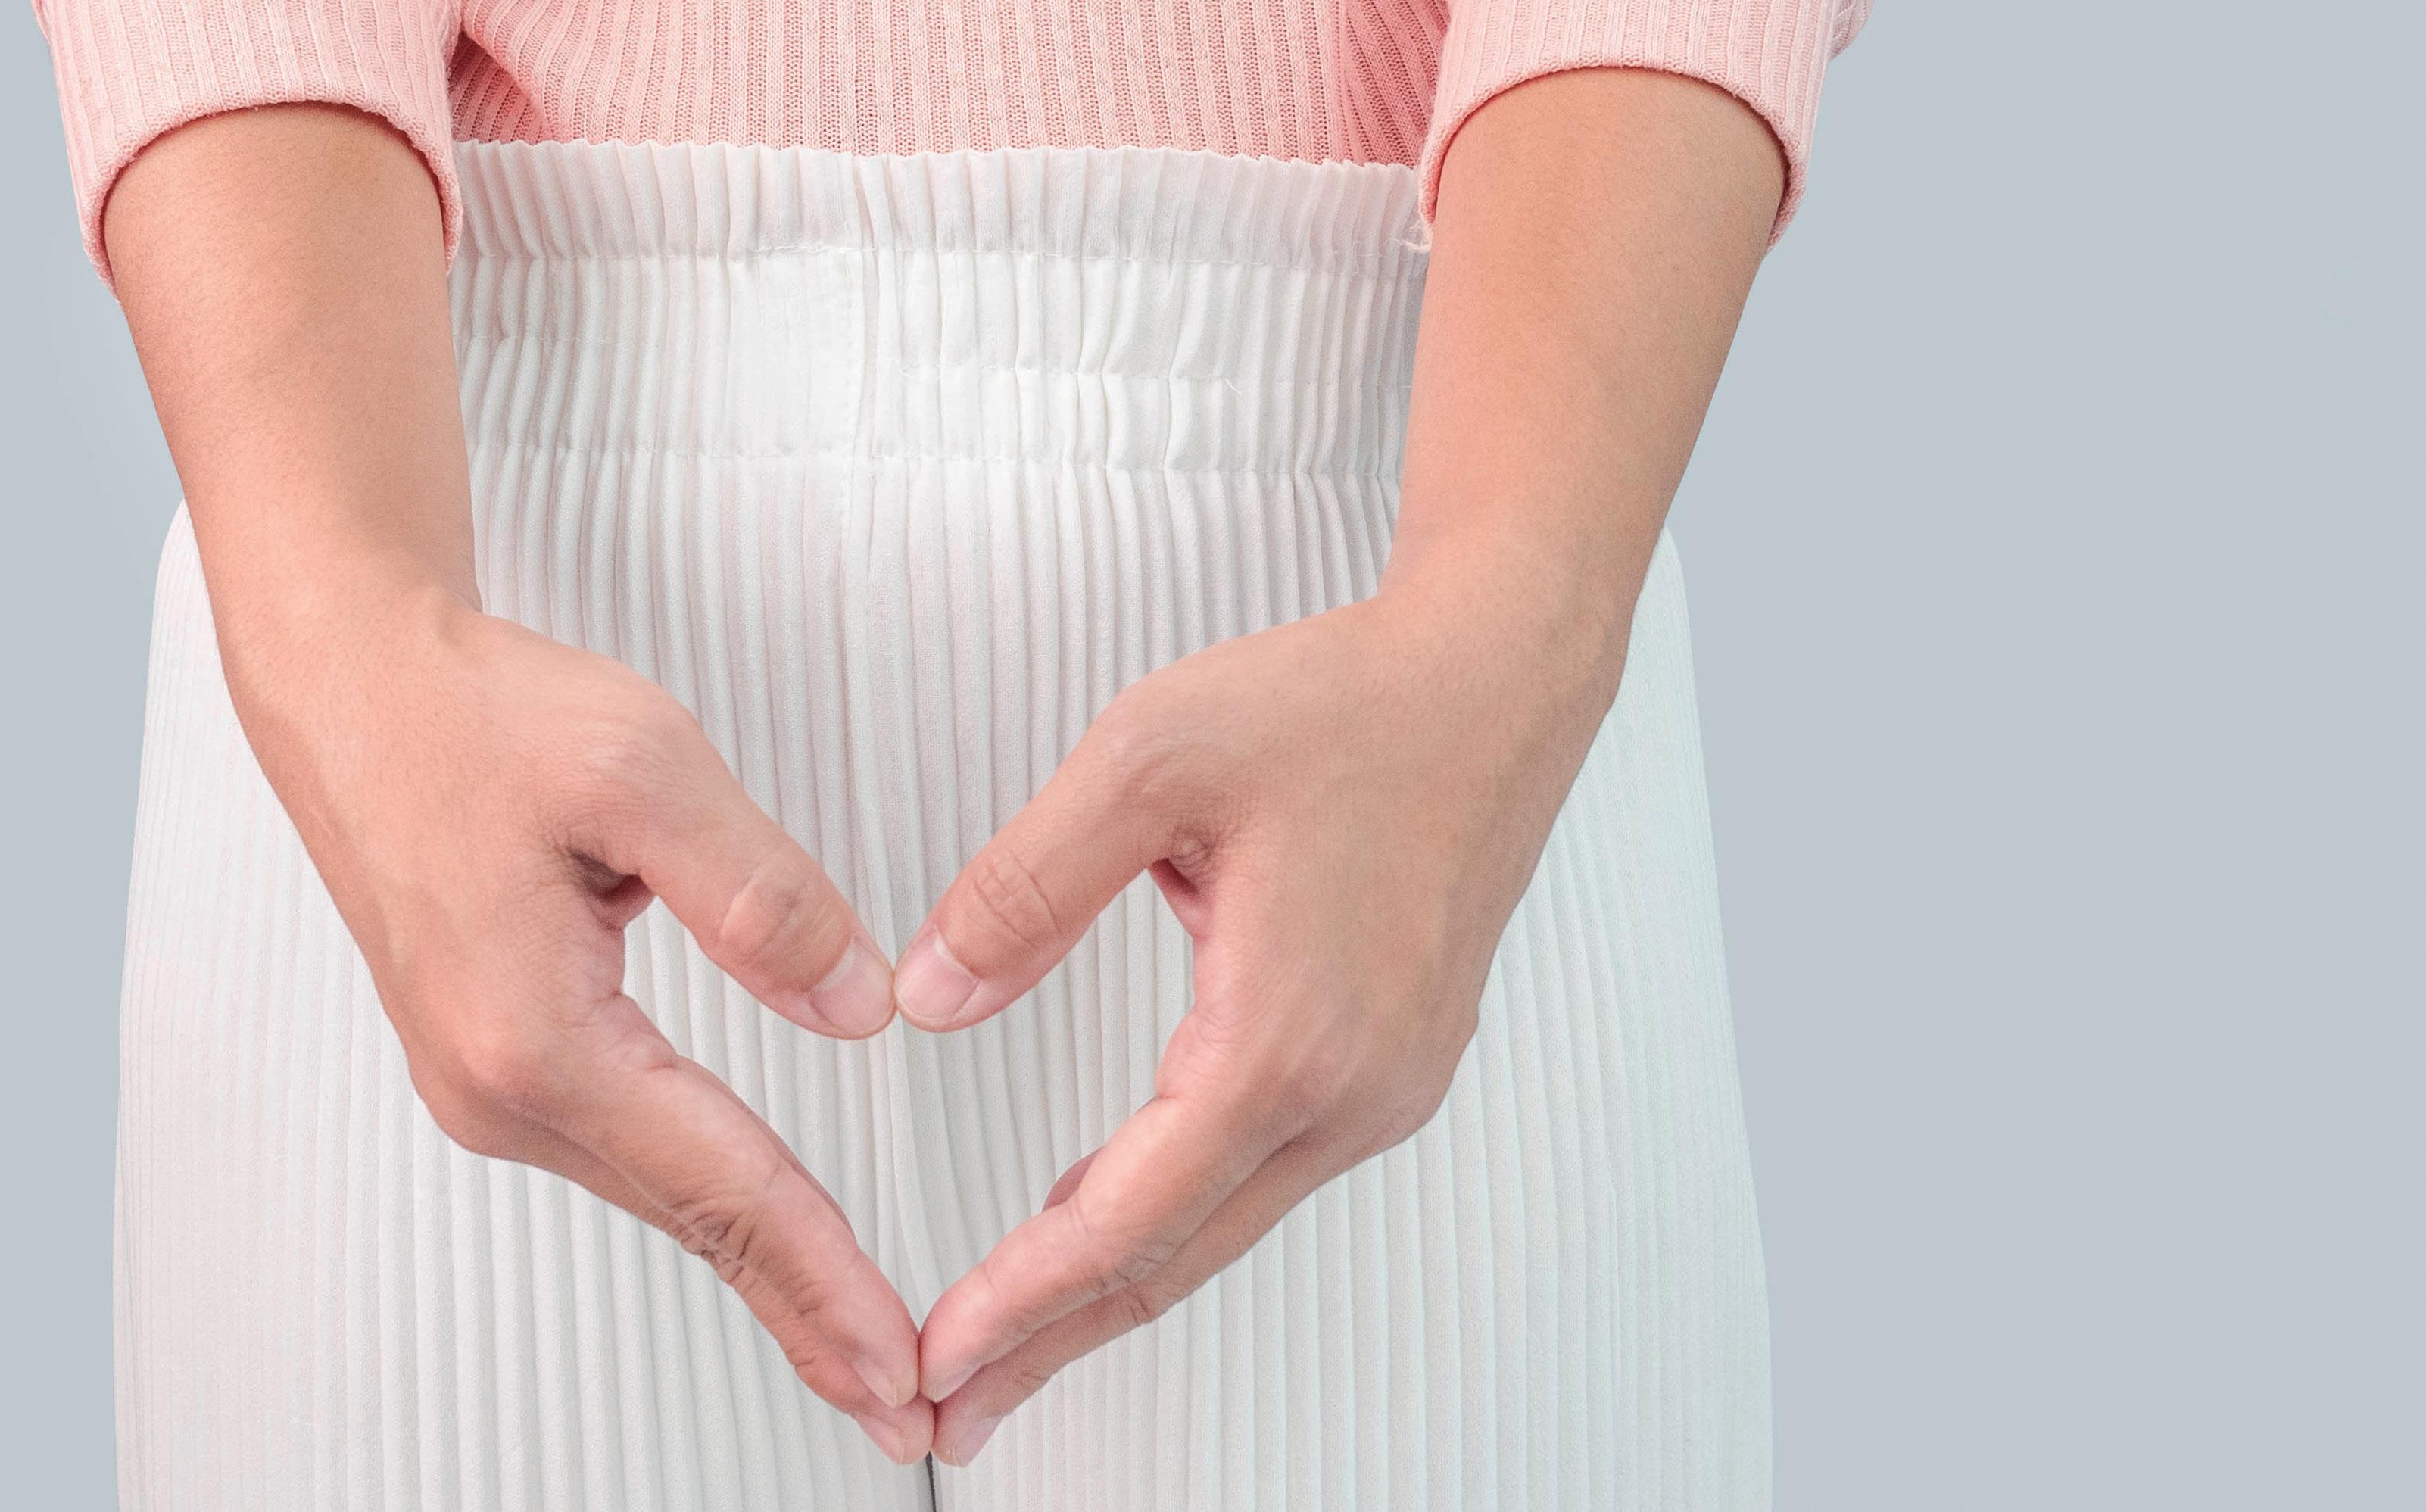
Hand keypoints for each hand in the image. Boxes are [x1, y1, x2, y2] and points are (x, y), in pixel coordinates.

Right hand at [221, 596, 936, 1460]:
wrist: (355, 693)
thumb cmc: (475, 716)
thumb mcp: (644, 766)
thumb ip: (761, 893)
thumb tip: (858, 1003)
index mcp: (534, 1032)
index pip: (723, 1183)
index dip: (824, 1281)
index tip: (899, 1363)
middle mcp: (498, 1085)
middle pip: (695, 1223)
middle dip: (808, 1320)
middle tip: (909, 1411)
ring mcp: (489, 1085)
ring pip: (664, 1199)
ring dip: (767, 1275)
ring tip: (860, 1346)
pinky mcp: (497, 1063)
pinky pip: (632, 1160)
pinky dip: (714, 1213)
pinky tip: (767, 1246)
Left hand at [881, 588, 1635, 1463]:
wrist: (1496, 680)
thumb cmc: (1346, 702)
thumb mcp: (1149, 755)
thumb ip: (1026, 885)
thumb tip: (930, 996)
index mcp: (1288, 1034)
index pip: (1127, 1215)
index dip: (1020, 1299)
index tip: (936, 1356)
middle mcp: (1350, 1087)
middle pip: (1172, 1259)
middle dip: (1050, 1343)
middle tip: (946, 1410)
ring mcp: (1382, 1088)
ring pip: (1217, 1227)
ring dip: (1106, 1292)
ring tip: (1003, 1347)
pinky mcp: (1390, 1069)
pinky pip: (1256, 1177)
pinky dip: (1166, 1219)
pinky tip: (1096, 1229)